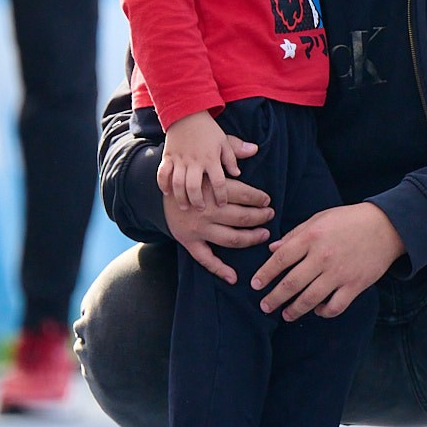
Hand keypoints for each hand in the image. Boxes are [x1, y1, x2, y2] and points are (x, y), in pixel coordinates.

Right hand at [156, 110, 242, 210]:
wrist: (186, 112)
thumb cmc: (208, 129)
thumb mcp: (224, 141)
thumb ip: (233, 157)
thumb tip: (240, 171)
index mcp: (211, 158)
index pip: (218, 182)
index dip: (221, 195)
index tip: (222, 204)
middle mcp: (195, 161)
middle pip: (194, 187)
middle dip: (197, 201)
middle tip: (201, 209)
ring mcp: (179, 159)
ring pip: (177, 183)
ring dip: (180, 197)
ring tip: (185, 207)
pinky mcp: (168, 156)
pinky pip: (162, 173)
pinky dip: (163, 184)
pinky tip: (167, 193)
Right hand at [160, 152, 273, 284]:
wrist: (156, 187)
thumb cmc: (189, 171)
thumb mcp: (207, 155)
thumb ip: (232, 151)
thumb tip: (254, 149)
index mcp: (211, 188)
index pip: (244, 195)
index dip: (260, 198)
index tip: (267, 200)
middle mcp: (206, 210)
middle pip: (242, 217)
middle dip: (261, 217)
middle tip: (270, 215)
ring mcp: (198, 228)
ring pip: (232, 238)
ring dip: (251, 238)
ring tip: (264, 234)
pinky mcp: (188, 241)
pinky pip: (206, 259)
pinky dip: (220, 270)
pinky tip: (234, 277)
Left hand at [251, 202, 404, 319]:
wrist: (386, 226)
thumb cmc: (349, 220)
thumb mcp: (319, 219)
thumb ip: (294, 235)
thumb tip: (272, 249)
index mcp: (311, 237)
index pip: (280, 259)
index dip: (265, 274)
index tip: (255, 285)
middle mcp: (322, 257)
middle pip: (291, 284)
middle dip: (274, 298)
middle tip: (265, 306)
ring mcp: (339, 273)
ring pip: (310, 299)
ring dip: (294, 310)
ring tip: (285, 315)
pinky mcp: (355, 285)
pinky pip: (334, 306)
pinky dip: (323, 312)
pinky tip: (316, 310)